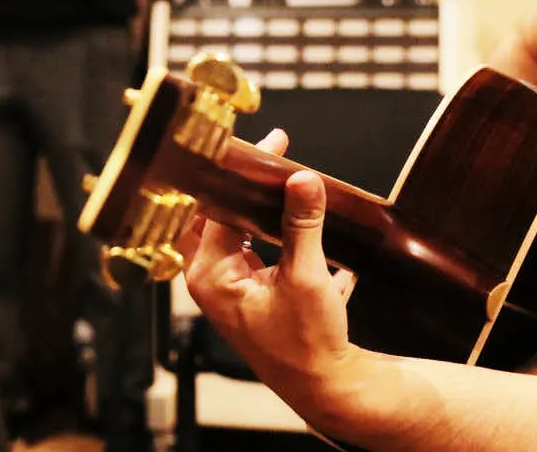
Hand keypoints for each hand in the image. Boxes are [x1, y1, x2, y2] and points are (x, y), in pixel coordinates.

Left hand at [178, 128, 356, 386]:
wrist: (326, 386)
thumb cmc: (308, 343)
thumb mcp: (307, 277)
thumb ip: (303, 225)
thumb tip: (303, 179)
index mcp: (210, 275)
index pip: (217, 208)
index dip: (243, 176)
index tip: (269, 149)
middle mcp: (210, 281)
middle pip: (214, 217)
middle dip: (239, 189)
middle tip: (265, 161)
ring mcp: (227, 288)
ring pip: (233, 233)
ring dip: (255, 211)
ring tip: (282, 184)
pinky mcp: (248, 294)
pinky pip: (252, 252)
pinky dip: (269, 235)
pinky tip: (297, 220)